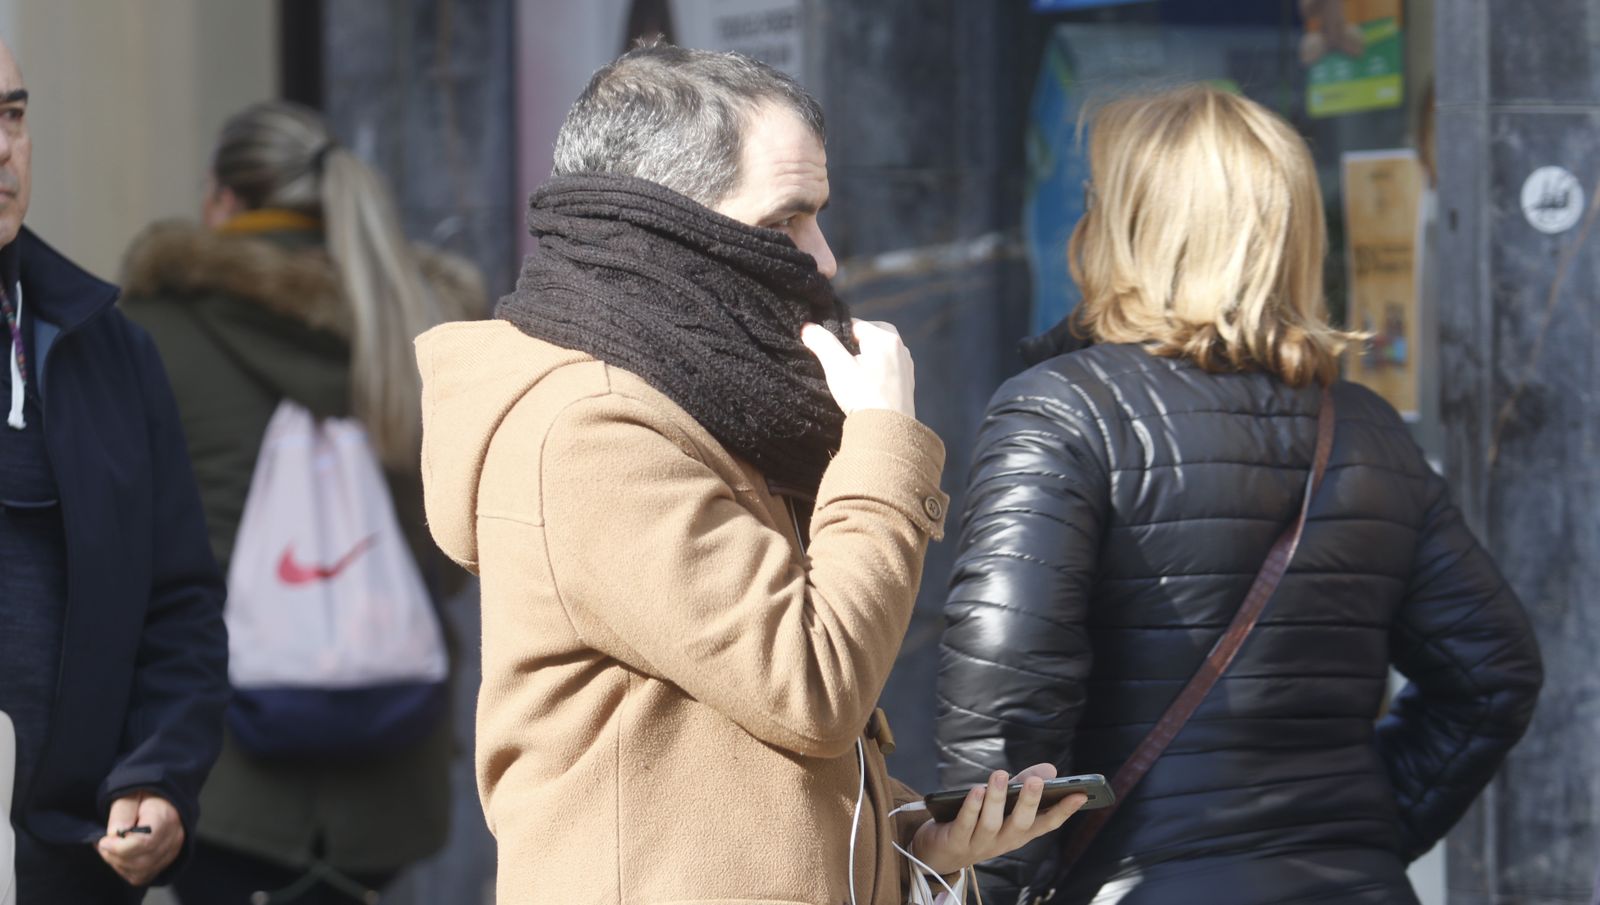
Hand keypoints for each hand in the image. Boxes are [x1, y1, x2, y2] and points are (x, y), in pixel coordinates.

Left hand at [97, 791, 184, 886]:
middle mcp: (174, 838)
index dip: (119, 847)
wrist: (162, 800)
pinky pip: (141, 877)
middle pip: (141, 861)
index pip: (145, 842)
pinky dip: (125, 870)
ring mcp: (172, 852)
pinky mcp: (165, 862)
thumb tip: (114, 835)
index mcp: (166, 817)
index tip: (104, 840)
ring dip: (118, 863)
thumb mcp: (129, 795)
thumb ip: (121, 813)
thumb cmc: (144, 796)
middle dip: (115, 856)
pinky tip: (119, 855)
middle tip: (103, 843)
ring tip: (109, 848)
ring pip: (140, 872)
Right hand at [800, 319, 915, 418]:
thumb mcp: (837, 367)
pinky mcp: (907, 384)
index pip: (854, 325)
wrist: (887, 432)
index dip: (837, 336)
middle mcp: (900, 348)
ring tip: (851, 377)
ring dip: (864, 360)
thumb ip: (822, 343)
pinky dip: (875, 374)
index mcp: (885, 338)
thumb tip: (807, 327)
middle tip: (839, 363)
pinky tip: (865, 388)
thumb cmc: (863, 396)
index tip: (827, 351)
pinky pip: (887, 370)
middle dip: (852, 347)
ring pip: (879, 354)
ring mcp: (906, 367)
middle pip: (869, 337)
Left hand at [911, 765, 1086, 877]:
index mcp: (1019, 834)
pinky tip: (976, 790)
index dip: (1064, 810)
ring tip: (1000, 774)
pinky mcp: (956, 842)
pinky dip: (971, 807)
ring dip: (996, 798)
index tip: (1081, 793)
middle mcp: (1004, 842)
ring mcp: (980, 844)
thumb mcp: (1004, 805)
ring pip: (991, 823)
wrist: (941, 851)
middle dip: (1029, 802)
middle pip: (1020, 824)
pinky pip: (965, 824)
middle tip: (1037, 781)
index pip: (1046, 824)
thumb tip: (1051, 769)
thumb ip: (1024, 786)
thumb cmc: (978, 822)